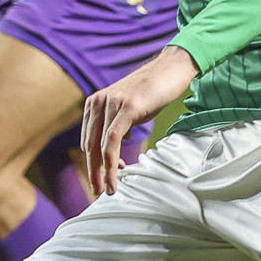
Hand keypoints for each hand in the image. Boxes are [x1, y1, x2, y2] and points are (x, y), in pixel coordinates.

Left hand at [78, 46, 198, 198]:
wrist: (171, 69)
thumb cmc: (153, 90)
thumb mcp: (128, 109)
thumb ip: (116, 125)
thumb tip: (111, 149)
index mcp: (95, 103)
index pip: (88, 140)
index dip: (93, 163)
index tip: (101, 179)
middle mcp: (99, 102)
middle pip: (90, 145)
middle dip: (93, 171)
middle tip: (97, 191)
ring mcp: (112, 103)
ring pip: (100, 146)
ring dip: (103, 171)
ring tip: (108, 188)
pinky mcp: (126, 107)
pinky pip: (113, 140)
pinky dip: (112, 161)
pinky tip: (117, 173)